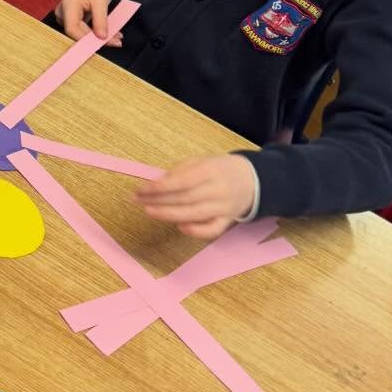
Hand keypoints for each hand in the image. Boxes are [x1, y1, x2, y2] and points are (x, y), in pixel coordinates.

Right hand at [57, 0, 118, 44]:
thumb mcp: (100, 0)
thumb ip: (100, 20)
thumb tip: (102, 38)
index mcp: (68, 6)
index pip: (72, 29)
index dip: (86, 39)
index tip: (103, 43)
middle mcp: (63, 13)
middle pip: (78, 33)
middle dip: (98, 39)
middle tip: (117, 41)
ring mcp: (66, 17)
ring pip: (82, 33)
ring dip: (99, 37)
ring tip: (116, 38)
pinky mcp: (72, 19)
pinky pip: (83, 29)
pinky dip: (96, 32)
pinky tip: (110, 34)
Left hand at [134, 155, 257, 239]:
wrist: (253, 180)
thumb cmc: (220, 168)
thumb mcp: (202, 160)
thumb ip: (181, 170)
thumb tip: (158, 182)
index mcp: (211, 170)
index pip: (183, 180)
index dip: (161, 186)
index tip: (142, 189)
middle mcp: (218, 190)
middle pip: (185, 198)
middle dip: (159, 200)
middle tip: (137, 200)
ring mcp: (224, 207)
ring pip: (194, 214)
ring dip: (169, 215)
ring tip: (149, 211)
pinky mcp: (227, 221)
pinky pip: (211, 230)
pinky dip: (195, 231)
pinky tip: (179, 226)